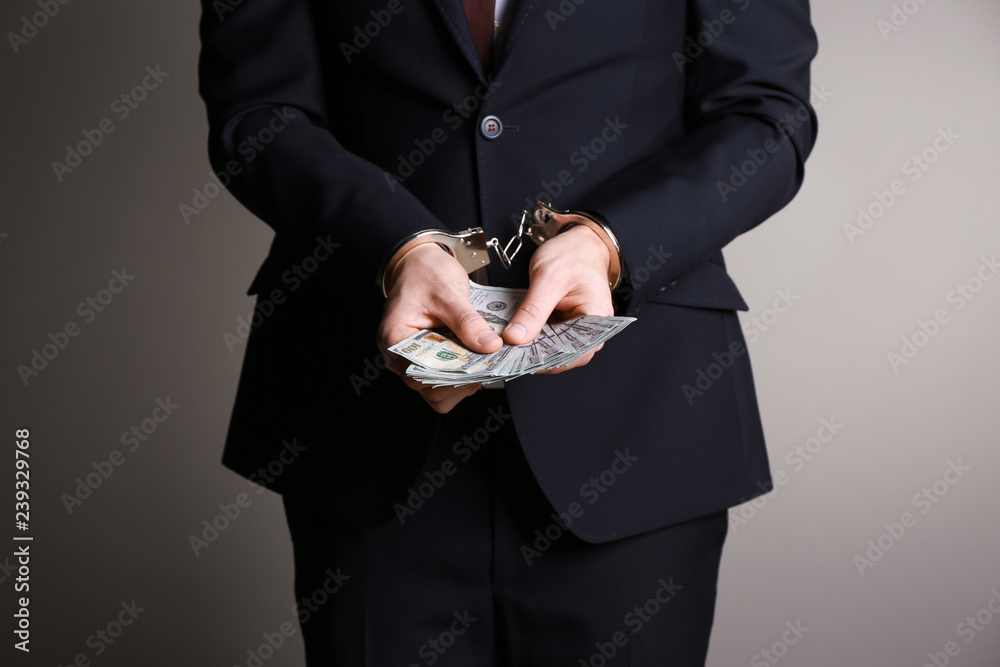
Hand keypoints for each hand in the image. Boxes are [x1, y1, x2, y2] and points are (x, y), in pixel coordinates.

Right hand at [377, 243, 502, 412]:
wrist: (420, 263)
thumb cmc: (424, 273)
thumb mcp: (448, 292)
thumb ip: (467, 321)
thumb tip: (489, 346)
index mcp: (395, 339)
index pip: (421, 374)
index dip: (452, 374)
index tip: (478, 366)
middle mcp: (399, 355)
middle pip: (430, 388)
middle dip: (461, 379)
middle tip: (488, 363)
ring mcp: (413, 360)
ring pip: (438, 391)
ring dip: (463, 381)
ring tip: (483, 361)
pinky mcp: (428, 359)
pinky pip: (444, 379)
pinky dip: (462, 376)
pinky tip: (476, 360)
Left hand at [502, 224, 613, 373]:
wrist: (577, 243)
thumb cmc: (571, 255)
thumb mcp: (548, 277)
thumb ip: (533, 310)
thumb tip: (515, 338)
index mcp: (597, 317)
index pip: (576, 352)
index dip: (550, 360)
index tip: (523, 360)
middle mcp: (591, 329)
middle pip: (565, 356)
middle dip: (538, 358)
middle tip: (510, 358)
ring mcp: (577, 329)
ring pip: (555, 350)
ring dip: (534, 352)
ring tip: (510, 352)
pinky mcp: (564, 326)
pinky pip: (550, 340)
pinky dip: (534, 341)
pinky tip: (516, 341)